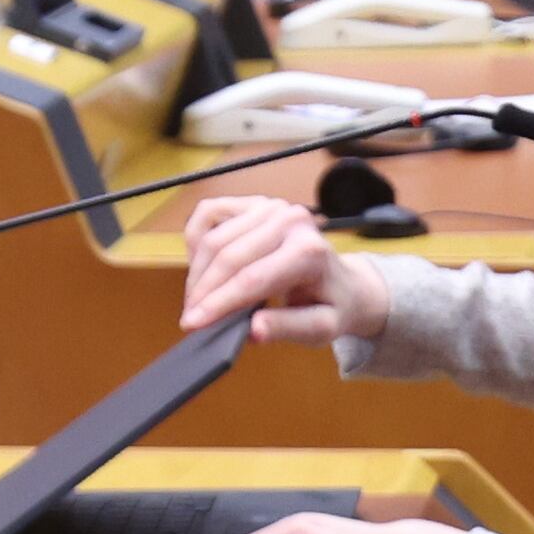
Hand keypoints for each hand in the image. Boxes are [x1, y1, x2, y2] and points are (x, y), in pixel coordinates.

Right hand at [176, 196, 385, 344]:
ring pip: (213, 239)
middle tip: (190, 319)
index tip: (192, 324)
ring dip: (197, 272)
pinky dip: (197, 241)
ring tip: (197, 301)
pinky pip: (208, 214)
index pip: (251, 279)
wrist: (343, 282)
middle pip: (227, 257)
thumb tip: (253, 330)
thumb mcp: (321, 328)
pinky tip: (202, 267)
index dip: (217, 303)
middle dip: (202, 291)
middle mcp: (290, 220)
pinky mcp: (254, 203)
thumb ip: (287, 328)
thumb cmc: (331, 306)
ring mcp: (271, 207)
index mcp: (309, 251)